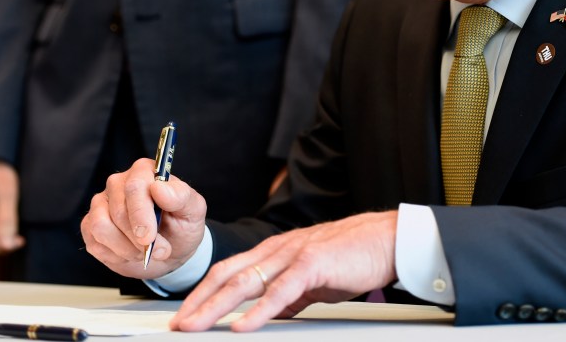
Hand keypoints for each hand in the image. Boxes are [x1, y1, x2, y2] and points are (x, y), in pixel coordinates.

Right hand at [80, 157, 207, 278]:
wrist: (170, 251)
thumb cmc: (181, 226)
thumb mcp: (193, 211)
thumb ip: (181, 196)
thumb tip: (159, 188)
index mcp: (144, 172)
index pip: (135, 186)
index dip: (141, 214)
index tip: (150, 237)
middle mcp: (118, 183)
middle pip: (118, 210)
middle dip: (138, 239)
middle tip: (160, 251)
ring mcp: (101, 204)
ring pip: (101, 227)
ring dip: (126, 248)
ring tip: (144, 251)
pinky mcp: (90, 225)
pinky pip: (95, 242)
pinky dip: (115, 255)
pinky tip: (130, 252)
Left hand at [170, 210, 397, 331]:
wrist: (387, 239)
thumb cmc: (353, 256)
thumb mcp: (312, 278)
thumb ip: (290, 293)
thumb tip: (271, 313)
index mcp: (275, 251)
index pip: (229, 271)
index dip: (204, 292)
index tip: (186, 314)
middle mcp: (278, 249)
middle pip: (227, 275)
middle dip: (199, 301)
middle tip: (178, 324)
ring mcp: (293, 254)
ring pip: (246, 282)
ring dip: (216, 306)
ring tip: (196, 325)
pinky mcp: (313, 265)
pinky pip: (281, 291)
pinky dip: (258, 310)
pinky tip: (242, 325)